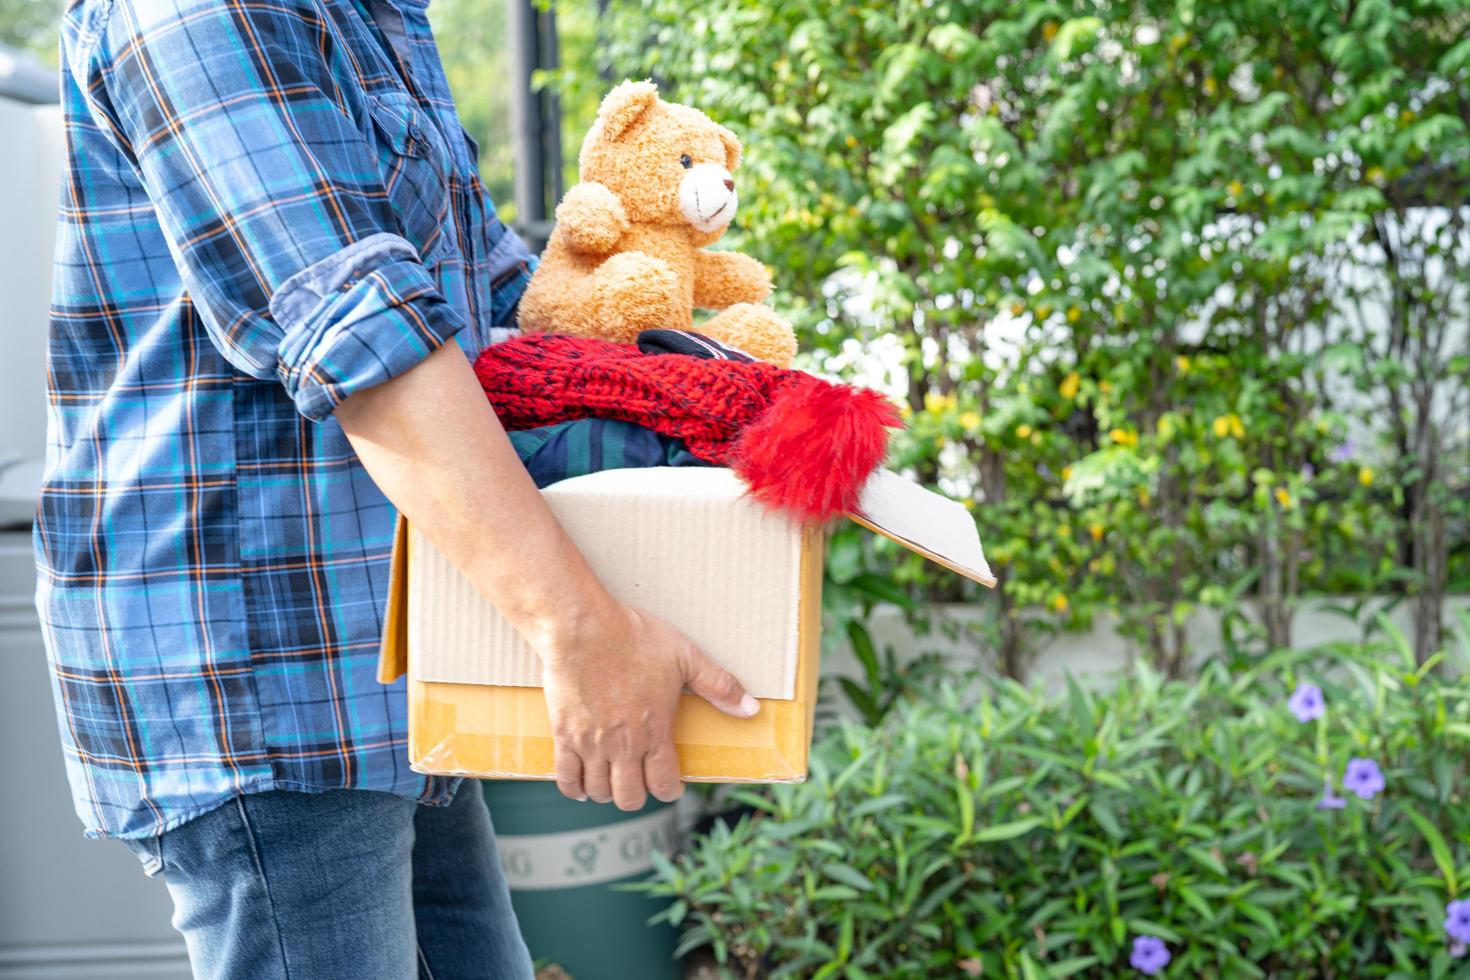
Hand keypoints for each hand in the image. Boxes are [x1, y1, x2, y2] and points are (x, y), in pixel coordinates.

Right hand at [539, 602, 758, 809]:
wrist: (583, 627)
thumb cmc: (634, 638)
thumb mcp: (685, 656)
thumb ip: (719, 685)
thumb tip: (751, 708)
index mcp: (655, 731)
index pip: (664, 785)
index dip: (669, 791)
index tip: (669, 784)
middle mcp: (623, 745)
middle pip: (629, 798)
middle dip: (637, 796)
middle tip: (639, 781)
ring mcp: (591, 743)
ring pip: (599, 792)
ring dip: (607, 792)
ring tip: (612, 778)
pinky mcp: (565, 735)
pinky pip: (566, 779)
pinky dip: (575, 788)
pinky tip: (582, 784)